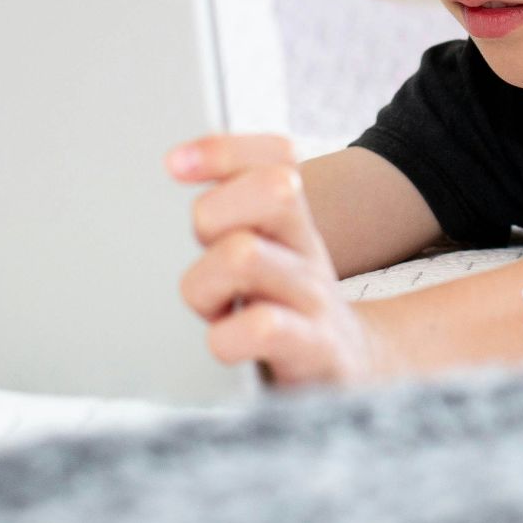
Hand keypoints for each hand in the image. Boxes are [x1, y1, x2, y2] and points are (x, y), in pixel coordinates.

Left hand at [168, 134, 384, 385]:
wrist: (348, 373)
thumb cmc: (285, 312)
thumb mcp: (266, 256)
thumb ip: (231, 215)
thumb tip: (174, 165)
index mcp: (293, 222)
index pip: (278, 157)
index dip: (225, 149)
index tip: (174, 164)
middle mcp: (309, 250)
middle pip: (274, 188)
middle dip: (213, 214)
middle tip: (204, 256)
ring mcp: (315, 299)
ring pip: (245, 254)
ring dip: (206, 284)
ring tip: (213, 310)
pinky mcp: (316, 351)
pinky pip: (263, 327)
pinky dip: (227, 337)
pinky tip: (226, 345)